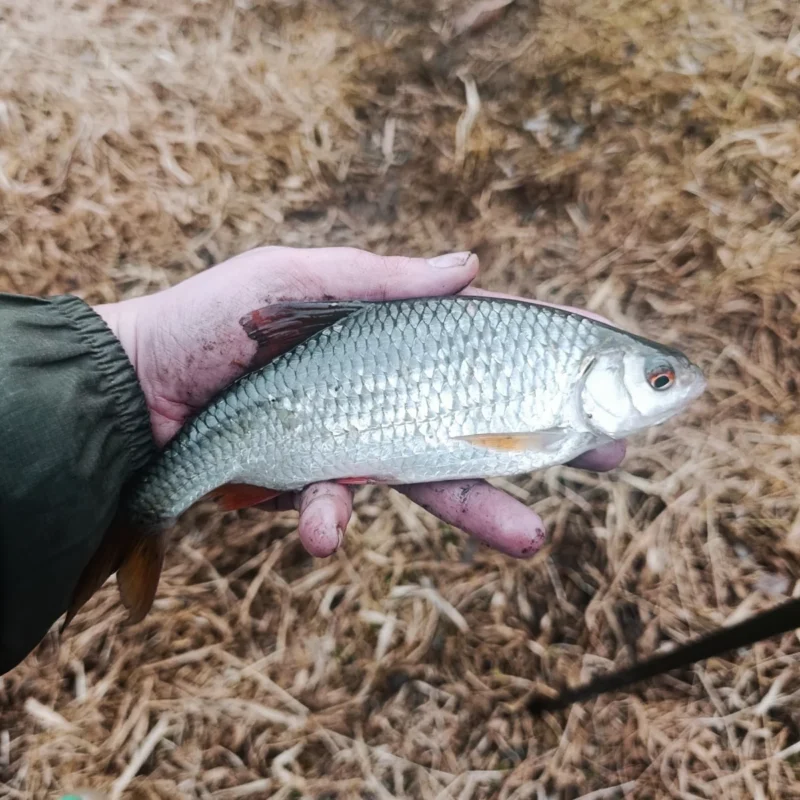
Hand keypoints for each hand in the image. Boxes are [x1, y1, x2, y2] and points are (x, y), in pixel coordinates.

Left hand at [94, 247, 624, 558]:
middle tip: (612, 457)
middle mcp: (388, 386)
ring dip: (481, 508)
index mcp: (392, 331)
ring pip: (438, 478)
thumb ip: (382, 277)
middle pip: (483, 416)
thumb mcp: (294, 278)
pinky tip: (320, 520)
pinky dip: (335, 517)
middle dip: (549, 439)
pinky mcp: (325, 482)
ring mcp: (362, 438)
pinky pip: (349, 509)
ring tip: (527, 537)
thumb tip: (470, 265)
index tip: (608, 358)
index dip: (547, 351)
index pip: (485, 336)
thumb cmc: (210, 323)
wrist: (137, 396)